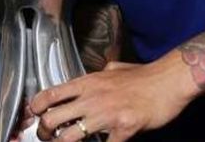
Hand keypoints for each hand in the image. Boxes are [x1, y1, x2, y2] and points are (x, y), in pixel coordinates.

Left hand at [30, 53, 197, 141]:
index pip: (50, 94)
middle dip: (44, 132)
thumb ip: (99, 75)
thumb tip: (93, 77)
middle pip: (52, 118)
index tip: (35, 116)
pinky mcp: (123, 128)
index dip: (35, 108)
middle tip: (47, 137)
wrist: (169, 81)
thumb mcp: (114, 69)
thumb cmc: (145, 76)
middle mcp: (92, 98)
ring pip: (69, 137)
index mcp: (88, 83)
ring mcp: (106, 114)